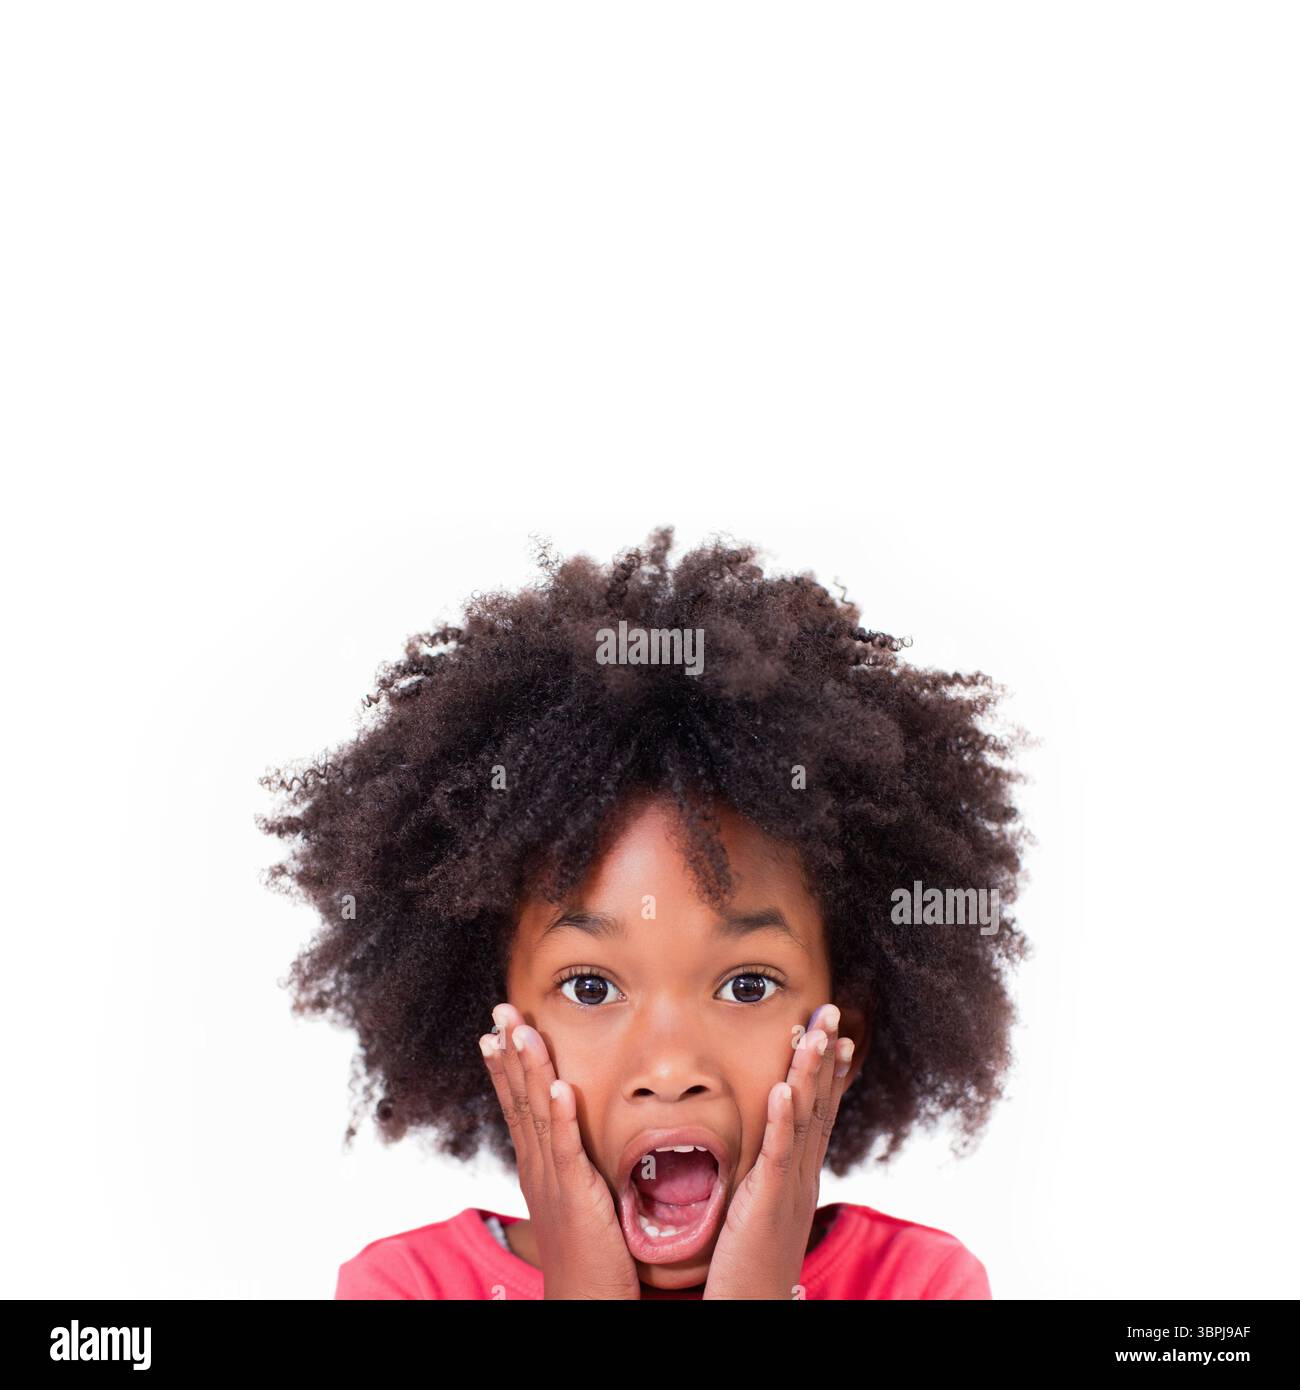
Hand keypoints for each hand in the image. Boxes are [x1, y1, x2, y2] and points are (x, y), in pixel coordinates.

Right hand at [479, 1001, 641, 1299]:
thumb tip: (575, 1132)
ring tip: (522, 1030)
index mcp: (536, 1166)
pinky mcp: (577, 1195)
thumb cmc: (587, 1253)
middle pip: (518, 1099)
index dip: (504, 1067)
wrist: (584, 1300)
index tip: (494, 1032)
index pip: (516, 1105)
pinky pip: (568, 1148)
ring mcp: (553, 1180)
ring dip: (530, 1069)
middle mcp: (537, 1167)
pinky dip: (561, 1116)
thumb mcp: (575, 1197)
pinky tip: (559, 1086)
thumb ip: (572, 1163)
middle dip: (509, 1052)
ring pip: (538, 1113)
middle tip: (499, 1011)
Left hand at [702, 1002, 854, 1299]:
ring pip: (804, 1120)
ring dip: (809, 1073)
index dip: (829, 1073)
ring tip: (815, 1032)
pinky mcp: (768, 1203)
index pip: (820, 1113)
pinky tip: (782, 1087)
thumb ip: (766, 1178)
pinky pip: (777, 1154)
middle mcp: (803, 1177)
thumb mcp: (761, 1211)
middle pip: (820, 1106)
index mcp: (800, 1177)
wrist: (752, 1311)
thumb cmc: (748, 1266)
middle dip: (826, 1057)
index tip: (837, 1036)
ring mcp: (789, 1189)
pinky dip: (781, 1118)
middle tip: (832, 1013)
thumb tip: (765, 1149)